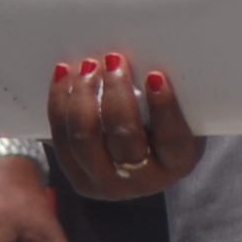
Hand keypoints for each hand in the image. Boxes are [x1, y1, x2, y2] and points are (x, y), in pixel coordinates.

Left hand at [48, 53, 202, 200]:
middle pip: (123, 136)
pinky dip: (60, 104)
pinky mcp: (79, 180)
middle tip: (114, 60)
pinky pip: (61, 141)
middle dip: (115, 93)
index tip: (155, 76)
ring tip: (88, 66)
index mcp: (177, 162)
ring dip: (82, 96)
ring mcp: (107, 184)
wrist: (143, 158)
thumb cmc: (165, 121)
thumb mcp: (182, 111)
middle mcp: (143, 181)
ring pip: (85, 139)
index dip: (163, 107)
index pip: (171, 137)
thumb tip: (148, 57)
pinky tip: (64, 75)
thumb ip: (169, 92)